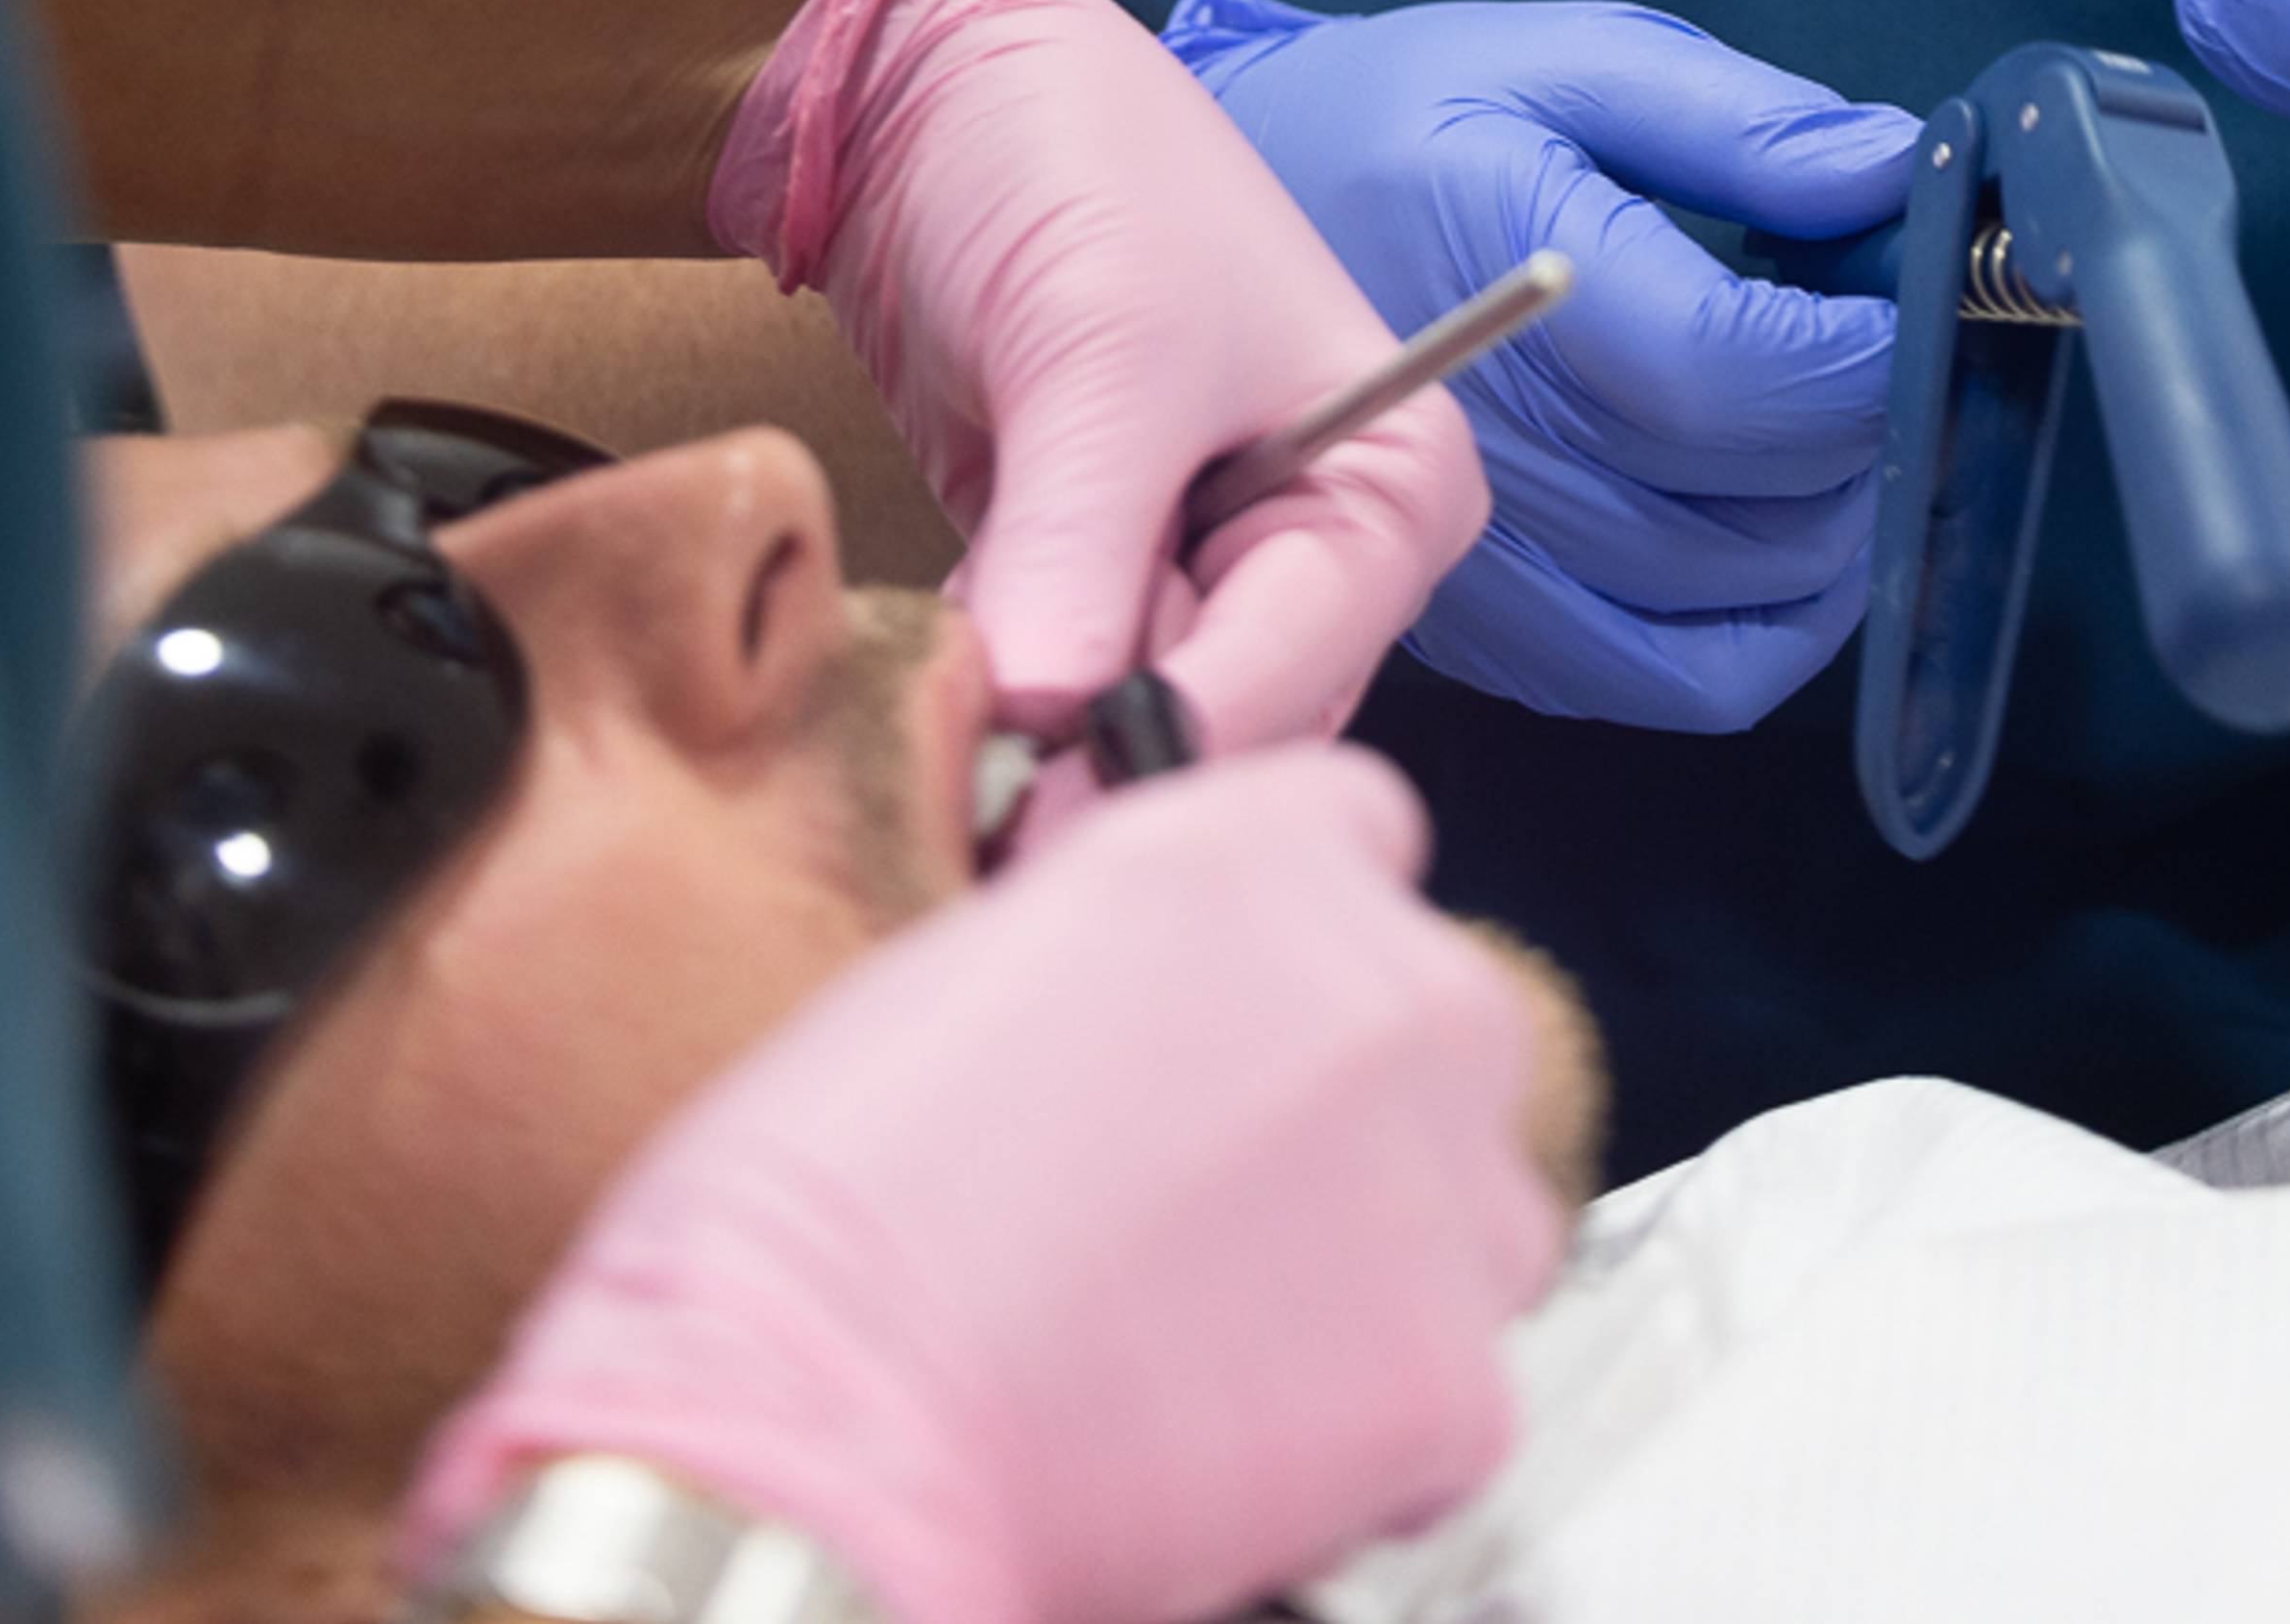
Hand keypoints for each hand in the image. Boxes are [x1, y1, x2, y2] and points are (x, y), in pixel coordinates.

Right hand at [400, 748, 1562, 1623]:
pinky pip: (1456, 1399)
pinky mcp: (1454, 1378)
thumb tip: (1161, 1014)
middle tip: (1212, 1217)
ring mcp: (1439, 1181)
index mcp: (1250, 851)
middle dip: (1351, 1117)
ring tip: (1211, 1347)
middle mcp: (1381, 984)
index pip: (1361, 836)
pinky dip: (1370, 1441)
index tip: (1251, 1020)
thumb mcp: (974, 963)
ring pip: (1476, 1214)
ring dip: (1380, 1272)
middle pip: (1436, 1030)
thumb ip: (1128, 957)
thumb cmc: (820, 1212)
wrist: (814, 1426)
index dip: (1298, 941)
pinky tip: (1224, 1454)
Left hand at [712, 0, 1486, 738]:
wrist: (929, 86)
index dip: (1167, 746)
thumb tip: (1045, 726)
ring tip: (942, 724)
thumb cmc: (1073, 164)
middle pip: (1223, 725)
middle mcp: (1314, 548)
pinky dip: (989, 696)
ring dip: (1031, 738)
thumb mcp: (1100, 352)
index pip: (1295, 669)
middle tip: (971, 795)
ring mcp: (1195, 564)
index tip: (1037, 810)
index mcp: (1387, 485)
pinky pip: (1049, 684)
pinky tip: (935, 674)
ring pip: (1126, 725)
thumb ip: (1084, 546)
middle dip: (1096, 759)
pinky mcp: (1086, 570)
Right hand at [1160, 0, 1920, 729]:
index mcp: (1516, 285)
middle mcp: (1501, 447)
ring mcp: (1489, 561)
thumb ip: (1738, 122)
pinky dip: (1770, 629)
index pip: (1731, 376)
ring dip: (1840, 530)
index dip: (1863, 355)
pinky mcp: (1492, 628)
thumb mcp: (1563, 62)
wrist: (1227, 235)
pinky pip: (1676, 679)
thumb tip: (1891, 168)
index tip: (1921, 297)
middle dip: (1874, 432)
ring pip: (1738, 606)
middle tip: (1900, 353)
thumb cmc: (1398, 126)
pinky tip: (1793, 538)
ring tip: (1850, 433)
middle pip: (1756, 503)